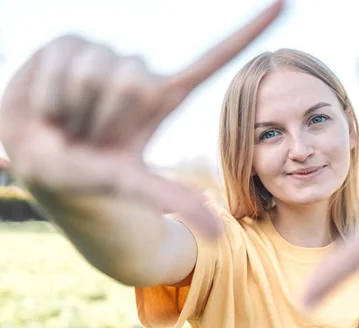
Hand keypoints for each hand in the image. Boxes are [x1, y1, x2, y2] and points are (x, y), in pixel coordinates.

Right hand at [0, 0, 283, 237]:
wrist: (39, 165)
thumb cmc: (92, 180)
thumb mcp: (135, 188)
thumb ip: (177, 201)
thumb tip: (220, 239)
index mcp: (166, 96)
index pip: (215, 57)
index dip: (250, 29)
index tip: (286, 2)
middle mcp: (140, 72)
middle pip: (135, 81)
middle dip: (106, 119)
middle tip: (91, 139)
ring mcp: (105, 55)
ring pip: (98, 73)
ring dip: (75, 111)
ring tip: (70, 125)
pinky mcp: (69, 43)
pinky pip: (63, 60)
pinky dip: (48, 95)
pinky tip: (49, 106)